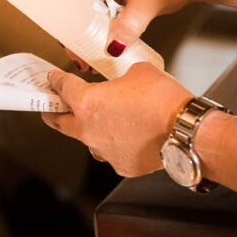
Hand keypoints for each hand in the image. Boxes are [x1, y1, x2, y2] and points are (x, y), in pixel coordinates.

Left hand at [42, 63, 190, 177]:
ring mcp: (103, 150)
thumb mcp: (139, 71)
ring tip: (102, 118)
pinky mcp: (120, 165)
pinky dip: (116, 141)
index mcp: (87, 103)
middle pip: (60, 122)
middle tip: (50, 107)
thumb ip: (122, 75)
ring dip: (89, 128)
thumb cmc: (164, 100)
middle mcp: (88, 130)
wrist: (186, 131)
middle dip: (53, 112)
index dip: (56, 80)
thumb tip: (123, 79)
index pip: (63, 88)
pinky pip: (111, 150)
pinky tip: (130, 133)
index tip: (52, 78)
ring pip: (87, 138)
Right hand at [81, 0, 198, 51]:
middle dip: (78, 33)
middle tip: (80, 59)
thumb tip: (111, 50)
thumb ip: (128, 26)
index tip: (71, 47)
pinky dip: (103, 29)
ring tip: (89, 58)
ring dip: (90, 33)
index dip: (68, 23)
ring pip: (89, 11)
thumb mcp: (147, 3)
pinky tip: (104, 47)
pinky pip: (103, 11)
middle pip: (76, 5)